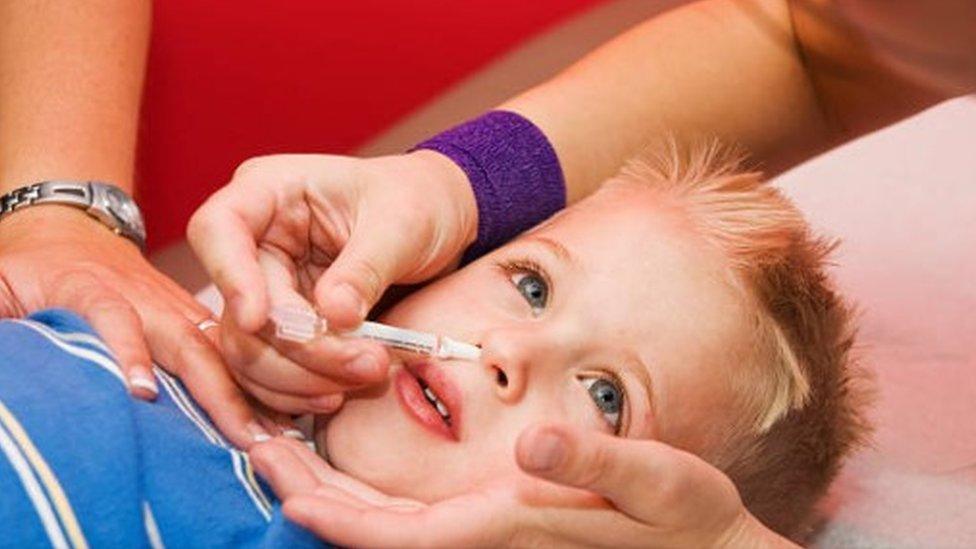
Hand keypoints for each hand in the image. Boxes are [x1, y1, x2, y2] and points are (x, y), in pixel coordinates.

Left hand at [0, 206, 273, 446]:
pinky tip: (284, 410)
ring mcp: (174, 306)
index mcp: (90, 285)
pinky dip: (258, 379)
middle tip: (245, 432)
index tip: (141, 395)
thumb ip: (2, 319)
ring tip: (280, 429)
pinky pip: (229, 349)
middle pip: (187, 339)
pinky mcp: (192, 317)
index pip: (113, 316)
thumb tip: (9, 359)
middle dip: (218, 387)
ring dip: (250, 389)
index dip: (127, 352)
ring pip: (218, 347)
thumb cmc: (28, 263)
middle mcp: (144, 296)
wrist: (69, 227)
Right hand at [187, 151, 477, 412]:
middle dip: (298, 350)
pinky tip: (341, 392)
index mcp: (269, 192)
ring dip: (302, 379)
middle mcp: (255, 242)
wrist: (437, 223)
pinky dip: (300, 391)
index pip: (217, 229)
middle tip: (368, 365)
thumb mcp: (402, 224)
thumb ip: (364, 268)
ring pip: (248, 351)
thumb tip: (334, 316)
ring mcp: (265, 288)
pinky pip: (269, 372)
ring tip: (368, 375)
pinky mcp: (282, 328)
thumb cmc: (416, 203)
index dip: (230, 279)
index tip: (261, 320)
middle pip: (238, 310)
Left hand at [252, 423, 796, 547]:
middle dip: (312, 495)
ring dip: (333, 490)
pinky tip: (352, 466)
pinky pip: (416, 515)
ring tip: (285, 451)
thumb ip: (598, 460)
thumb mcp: (660, 482)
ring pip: (388, 524)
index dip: (335, 514)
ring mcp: (488, 533)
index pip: (398, 535)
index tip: (280, 487)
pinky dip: (371, 492)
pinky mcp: (499, 522)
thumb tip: (535, 441)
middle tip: (257, 449)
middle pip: (376, 530)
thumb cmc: (686, 520)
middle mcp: (485, 536)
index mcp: (506, 526)